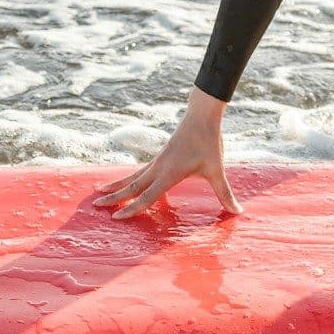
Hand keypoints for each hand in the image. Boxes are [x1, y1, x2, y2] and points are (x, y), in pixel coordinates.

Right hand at [94, 89, 243, 218]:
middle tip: (95, 205)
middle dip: (114, 197)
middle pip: (131, 186)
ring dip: (116, 186)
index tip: (116, 217)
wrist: (201, 115)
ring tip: (100, 192)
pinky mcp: (160, 156)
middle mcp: (158, 168)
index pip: (146, 196)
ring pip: (132, 177)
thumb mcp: (217, 170)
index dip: (131, 208)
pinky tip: (125, 183)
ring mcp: (157, 161)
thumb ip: (225, 193)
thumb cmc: (209, 142)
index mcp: (169, 173)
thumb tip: (237, 212)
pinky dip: (129, 178)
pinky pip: (140, 171)